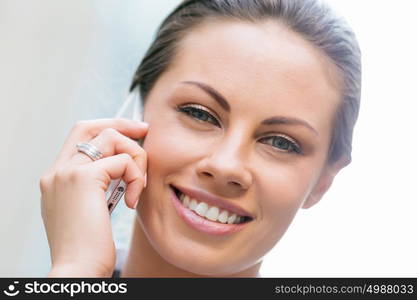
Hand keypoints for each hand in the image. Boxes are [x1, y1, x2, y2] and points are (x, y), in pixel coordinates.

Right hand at [39, 119, 147, 276]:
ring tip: (138, 186)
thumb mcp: (86, 210)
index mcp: (56, 178)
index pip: (79, 136)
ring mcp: (68, 172)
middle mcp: (57, 171)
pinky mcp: (85, 179)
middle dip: (122, 124)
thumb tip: (120, 166)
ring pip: (111, 139)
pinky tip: (133, 201)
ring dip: (135, 158)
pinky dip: (137, 177)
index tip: (132, 132)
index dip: (106, 128)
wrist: (78, 270)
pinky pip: (123, 161)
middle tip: (145, 130)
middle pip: (91, 126)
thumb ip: (95, 186)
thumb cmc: (87, 247)